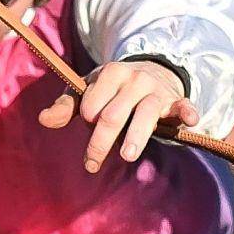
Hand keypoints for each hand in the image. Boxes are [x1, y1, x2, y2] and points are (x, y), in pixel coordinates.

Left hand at [38, 58, 199, 172]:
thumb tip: (43, 120)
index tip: (89, 126)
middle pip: (113, 115)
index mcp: (110, 73)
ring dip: (136, 135)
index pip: (93, 105)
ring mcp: (156, 90)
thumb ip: (66, 106)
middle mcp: (134, 79)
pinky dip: (187, 112)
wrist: (150, 69)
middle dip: (101, 141)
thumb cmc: (111, 88)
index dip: (87, 121)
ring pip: (146, 113)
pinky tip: (190, 121)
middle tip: (91, 163)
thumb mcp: (86, 90)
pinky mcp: (175, 100)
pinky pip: (183, 105)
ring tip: (126, 155)